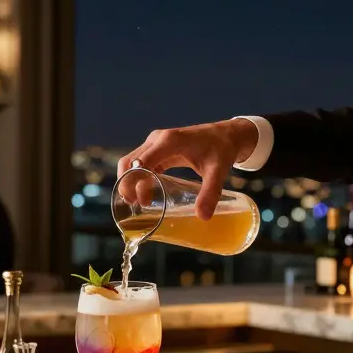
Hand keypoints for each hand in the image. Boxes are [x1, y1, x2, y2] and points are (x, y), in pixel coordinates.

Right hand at [117, 119, 258, 219]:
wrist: (226, 135)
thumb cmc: (221, 149)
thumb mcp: (217, 171)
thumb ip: (210, 192)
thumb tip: (203, 216)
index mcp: (169, 141)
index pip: (140, 161)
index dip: (133, 181)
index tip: (136, 201)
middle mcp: (157, 140)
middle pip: (129, 162)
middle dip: (127, 184)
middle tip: (135, 205)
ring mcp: (155, 143)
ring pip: (131, 162)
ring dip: (130, 182)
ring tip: (140, 202)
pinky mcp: (158, 149)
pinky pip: (140, 163)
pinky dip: (138, 178)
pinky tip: (145, 194)